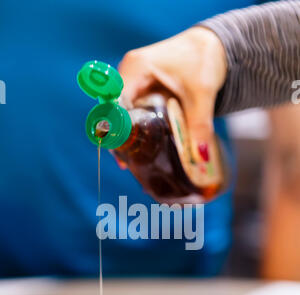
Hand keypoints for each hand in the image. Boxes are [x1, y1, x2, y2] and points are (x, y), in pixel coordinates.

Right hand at [119, 27, 226, 155]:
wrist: (212, 47)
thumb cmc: (204, 59)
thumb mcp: (202, 94)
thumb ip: (199, 125)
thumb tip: (200, 156)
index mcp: (136, 68)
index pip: (116, 103)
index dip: (116, 130)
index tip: (122, 153)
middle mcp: (129, 72)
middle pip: (116, 110)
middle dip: (121, 137)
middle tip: (127, 164)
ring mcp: (134, 80)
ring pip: (124, 113)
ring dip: (129, 135)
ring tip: (133, 161)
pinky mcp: (142, 88)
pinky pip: (134, 111)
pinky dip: (138, 128)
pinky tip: (143, 146)